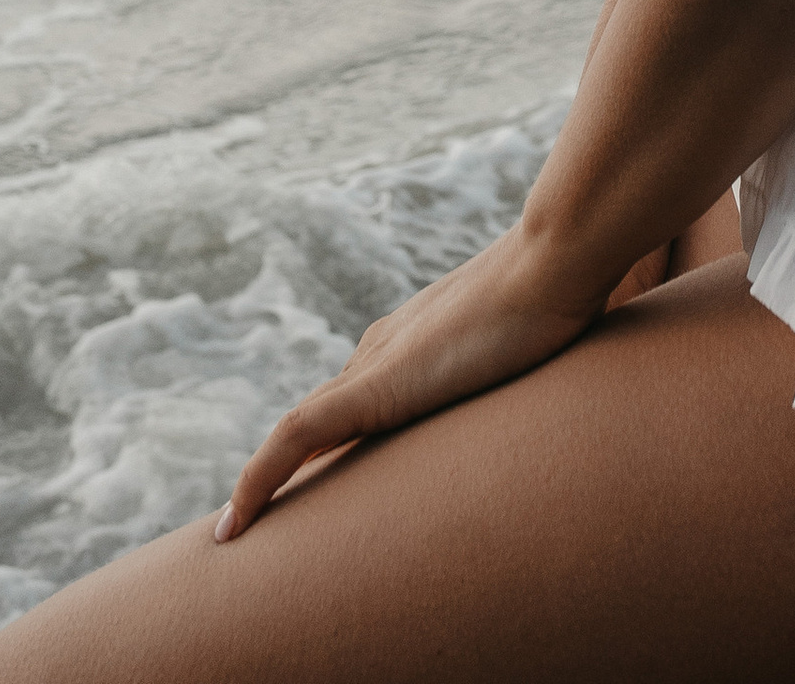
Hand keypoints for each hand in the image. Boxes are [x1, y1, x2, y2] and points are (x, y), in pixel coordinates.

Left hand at [215, 222, 609, 538]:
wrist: (557, 262)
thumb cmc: (559, 295)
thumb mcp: (530, 337)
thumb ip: (519, 353)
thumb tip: (556, 361)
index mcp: (410, 338)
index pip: (350, 395)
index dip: (325, 440)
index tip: (313, 482)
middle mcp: (382, 347)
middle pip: (318, 416)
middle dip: (285, 469)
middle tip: (257, 521)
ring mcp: (377, 364)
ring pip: (299, 430)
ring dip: (264, 481)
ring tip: (235, 532)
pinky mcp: (377, 386)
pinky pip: (297, 435)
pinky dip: (260, 477)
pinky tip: (237, 521)